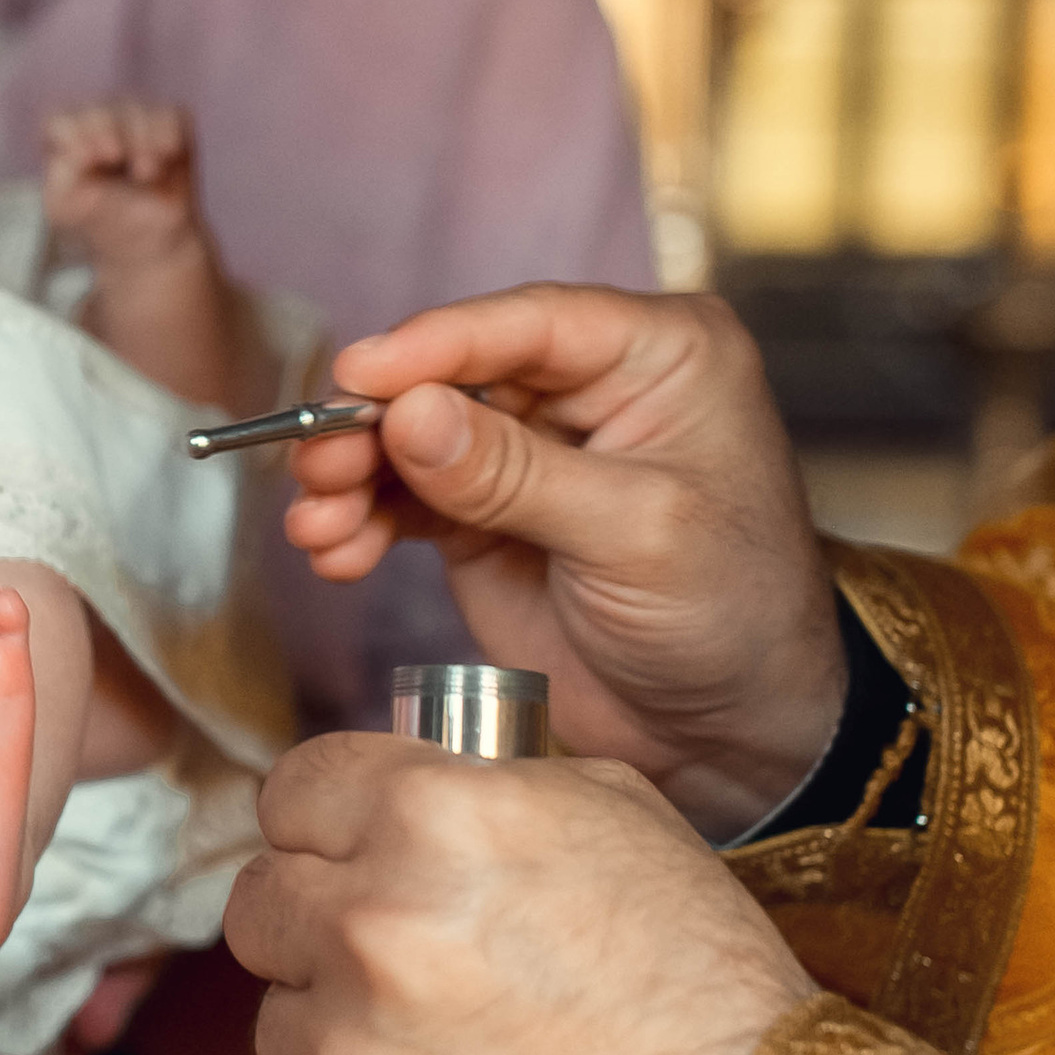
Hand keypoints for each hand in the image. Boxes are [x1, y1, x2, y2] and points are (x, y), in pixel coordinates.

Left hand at [42, 97, 203, 270]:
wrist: (143, 235)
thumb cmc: (98, 216)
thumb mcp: (66, 208)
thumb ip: (61, 181)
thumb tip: (78, 154)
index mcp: (68, 136)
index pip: (64, 121)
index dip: (75, 132)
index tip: (88, 157)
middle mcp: (101, 120)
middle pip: (99, 112)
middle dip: (105, 130)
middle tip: (114, 156)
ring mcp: (135, 119)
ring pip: (136, 112)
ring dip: (141, 140)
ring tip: (145, 173)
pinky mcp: (169, 123)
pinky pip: (170, 115)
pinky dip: (166, 133)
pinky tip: (166, 155)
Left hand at [226, 733, 815, 1054]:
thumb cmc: (704, 990)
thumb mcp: (621, 821)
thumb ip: (484, 784)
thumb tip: (399, 778)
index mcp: (435, 821)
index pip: (293, 792)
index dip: (329, 825)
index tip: (351, 856)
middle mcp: (372, 929)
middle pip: (259, 903)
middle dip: (319, 924)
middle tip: (401, 966)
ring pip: (274, 1019)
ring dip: (338, 1035)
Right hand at [284, 286, 842, 840]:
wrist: (734, 730)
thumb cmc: (735, 614)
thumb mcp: (635, 535)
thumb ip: (517, 475)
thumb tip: (408, 413)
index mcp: (659, 354)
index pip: (530, 324)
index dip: (436, 345)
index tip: (357, 375)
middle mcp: (590, 387)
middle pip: (455, 375)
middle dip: (377, 422)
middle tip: (321, 462)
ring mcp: (534, 453)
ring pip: (417, 438)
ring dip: (356, 478)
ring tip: (319, 524)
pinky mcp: (491, 516)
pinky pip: (410, 502)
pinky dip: (364, 524)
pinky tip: (336, 553)